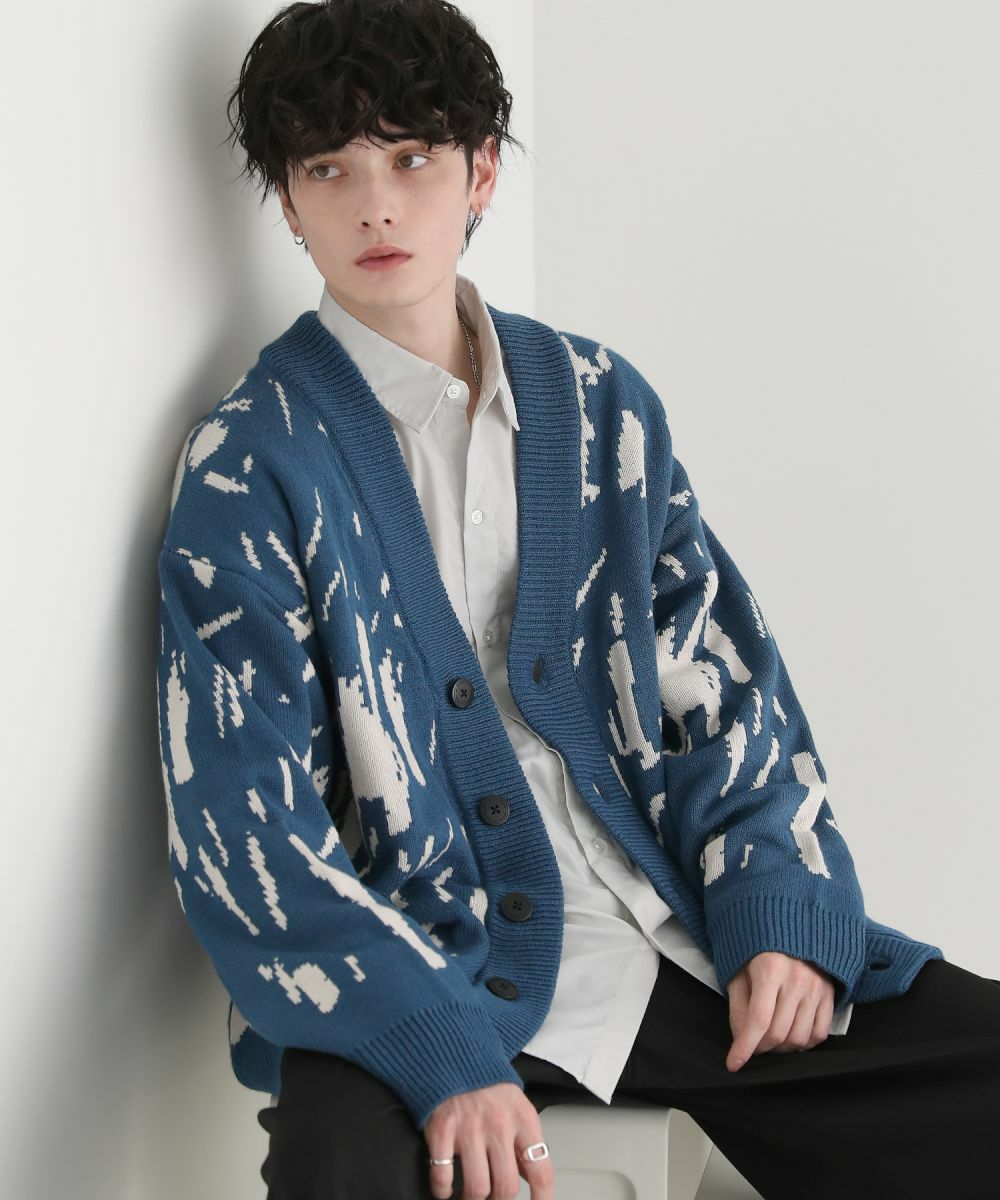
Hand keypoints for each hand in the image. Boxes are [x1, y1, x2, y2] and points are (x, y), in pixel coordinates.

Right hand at [424, 1080, 554, 1199]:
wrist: (454, 1053)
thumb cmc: (487, 1083)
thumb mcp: (517, 1105)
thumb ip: (524, 1140)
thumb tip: (530, 1176)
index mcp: (523, 1120)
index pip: (541, 1171)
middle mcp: (499, 1126)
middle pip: (506, 1187)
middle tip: (493, 1199)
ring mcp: (469, 1129)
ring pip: (477, 1188)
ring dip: (472, 1199)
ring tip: (469, 1196)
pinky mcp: (442, 1130)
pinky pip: (443, 1175)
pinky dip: (442, 1189)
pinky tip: (445, 1187)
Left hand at [725, 951, 835, 1070]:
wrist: (791, 927)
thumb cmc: (758, 950)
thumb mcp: (739, 970)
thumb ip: (737, 1005)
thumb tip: (740, 1039)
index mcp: (770, 969)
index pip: (759, 1020)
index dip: (745, 1046)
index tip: (734, 1064)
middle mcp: (797, 979)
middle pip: (778, 1033)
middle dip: (760, 1048)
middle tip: (752, 1046)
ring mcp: (816, 988)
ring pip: (799, 1038)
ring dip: (781, 1048)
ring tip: (770, 1040)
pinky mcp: (829, 994)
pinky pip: (819, 1034)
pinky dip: (803, 1043)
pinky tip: (790, 1035)